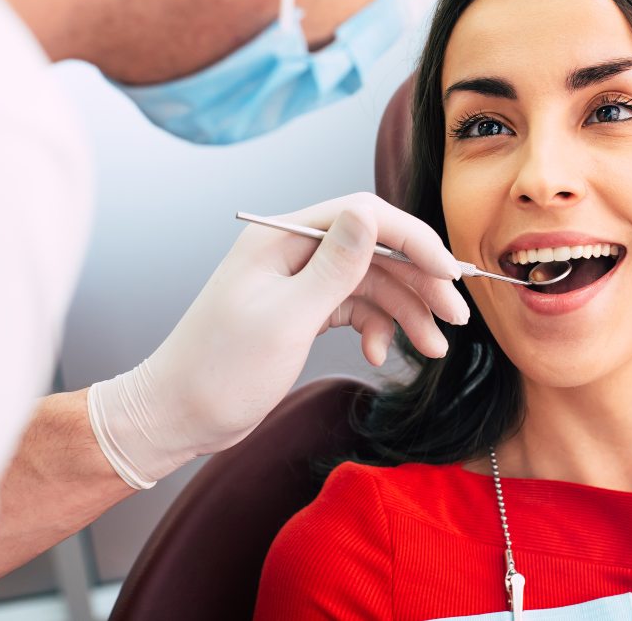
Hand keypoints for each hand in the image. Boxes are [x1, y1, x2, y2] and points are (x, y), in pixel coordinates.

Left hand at [86, 193, 468, 487]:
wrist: (175, 419)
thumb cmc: (217, 373)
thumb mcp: (285, 320)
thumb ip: (334, 266)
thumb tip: (371, 212)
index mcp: (281, 237)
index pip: (363, 215)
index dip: (413, 240)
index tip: (447, 274)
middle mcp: (294, 250)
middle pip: (376, 250)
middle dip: (419, 283)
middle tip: (456, 317)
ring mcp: (300, 281)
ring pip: (373, 283)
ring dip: (407, 313)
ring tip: (435, 348)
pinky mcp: (305, 310)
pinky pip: (357, 308)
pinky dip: (378, 329)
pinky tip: (380, 356)